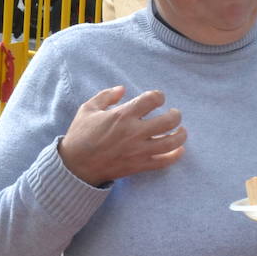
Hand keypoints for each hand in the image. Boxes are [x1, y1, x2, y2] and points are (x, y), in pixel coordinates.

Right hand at [56, 87, 186, 186]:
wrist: (75, 166)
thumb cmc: (81, 135)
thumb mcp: (88, 109)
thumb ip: (106, 96)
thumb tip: (123, 89)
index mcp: (122, 115)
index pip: (152, 100)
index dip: (159, 96)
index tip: (157, 98)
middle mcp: (134, 132)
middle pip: (168, 121)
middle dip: (175, 115)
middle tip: (174, 114)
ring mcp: (138, 150)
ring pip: (171, 142)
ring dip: (181, 135)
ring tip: (181, 130)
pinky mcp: (139, 166)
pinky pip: (164, 162)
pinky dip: (175, 156)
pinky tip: (179, 149)